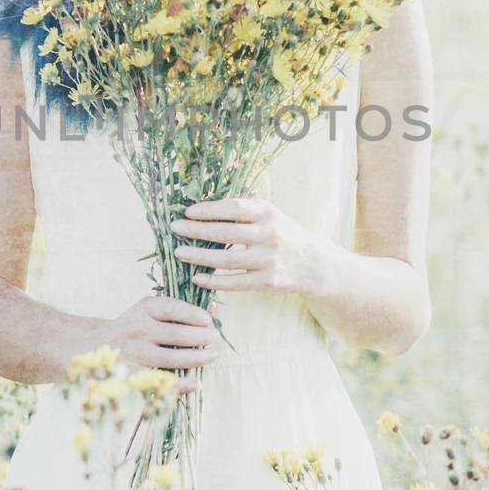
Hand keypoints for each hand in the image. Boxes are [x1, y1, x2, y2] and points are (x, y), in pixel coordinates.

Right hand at [99, 295, 217, 393]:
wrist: (97, 345)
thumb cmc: (135, 326)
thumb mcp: (149, 310)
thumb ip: (178, 310)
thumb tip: (215, 310)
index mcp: (143, 310)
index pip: (171, 309)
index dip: (193, 314)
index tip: (208, 320)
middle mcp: (138, 330)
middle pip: (174, 335)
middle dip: (200, 337)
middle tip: (214, 338)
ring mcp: (135, 354)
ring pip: (170, 359)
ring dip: (195, 358)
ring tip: (212, 356)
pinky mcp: (134, 375)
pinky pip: (160, 381)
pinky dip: (180, 384)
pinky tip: (196, 383)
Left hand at [171, 197, 320, 297]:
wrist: (313, 263)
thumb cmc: (282, 233)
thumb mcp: (269, 214)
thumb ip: (243, 210)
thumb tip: (202, 206)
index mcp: (268, 213)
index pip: (234, 208)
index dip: (209, 210)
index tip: (188, 211)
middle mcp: (269, 235)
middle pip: (226, 233)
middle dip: (196, 231)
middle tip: (175, 228)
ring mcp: (268, 260)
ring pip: (227, 259)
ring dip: (199, 256)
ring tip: (179, 253)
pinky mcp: (267, 282)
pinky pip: (235, 283)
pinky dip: (214, 281)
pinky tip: (197, 278)